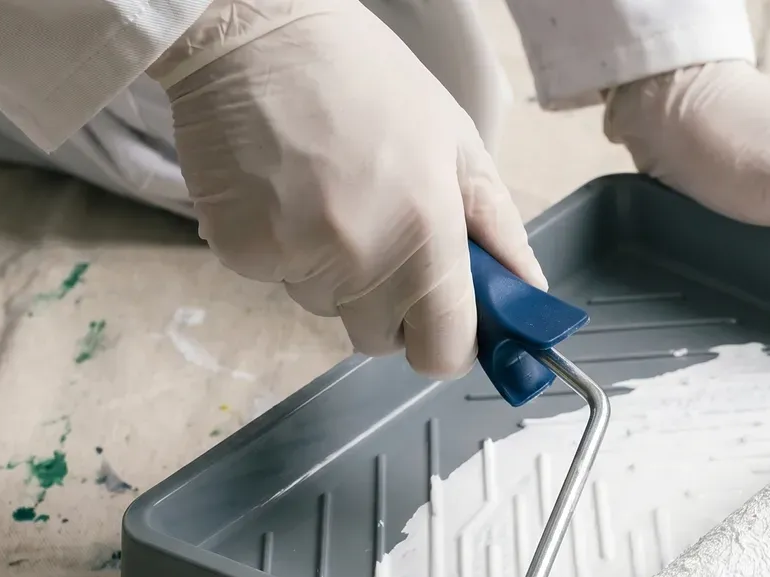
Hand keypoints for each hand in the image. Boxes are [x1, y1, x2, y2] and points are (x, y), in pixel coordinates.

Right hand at [150, 0, 542, 375]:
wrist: (256, 30)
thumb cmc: (364, 79)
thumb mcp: (456, 143)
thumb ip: (498, 230)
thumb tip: (529, 294)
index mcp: (426, 237)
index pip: (443, 352)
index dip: (449, 344)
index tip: (449, 320)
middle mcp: (361, 261)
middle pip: (380, 337)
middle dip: (390, 303)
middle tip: (384, 230)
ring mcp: (294, 260)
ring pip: (326, 307)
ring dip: (333, 272)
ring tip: (329, 190)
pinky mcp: (240, 252)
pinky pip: (276, 279)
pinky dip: (283, 249)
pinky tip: (286, 188)